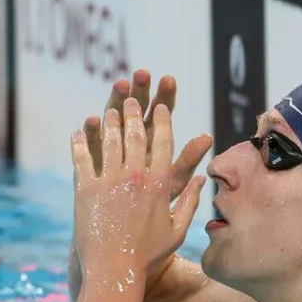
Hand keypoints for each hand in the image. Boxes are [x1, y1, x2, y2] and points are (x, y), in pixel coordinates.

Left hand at [71, 98, 205, 282]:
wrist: (114, 271)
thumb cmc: (148, 255)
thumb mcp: (177, 230)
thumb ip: (191, 202)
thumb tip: (204, 180)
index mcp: (159, 184)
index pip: (163, 143)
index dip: (162, 122)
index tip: (160, 109)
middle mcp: (135, 177)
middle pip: (135, 135)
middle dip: (134, 114)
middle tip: (131, 100)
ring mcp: (108, 181)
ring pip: (110, 141)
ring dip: (110, 122)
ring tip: (110, 110)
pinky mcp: (85, 190)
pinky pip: (82, 158)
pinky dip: (80, 143)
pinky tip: (78, 132)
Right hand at [83, 70, 210, 200]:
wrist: (128, 227)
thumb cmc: (155, 205)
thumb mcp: (174, 180)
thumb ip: (188, 159)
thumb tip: (209, 137)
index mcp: (155, 139)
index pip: (162, 111)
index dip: (165, 95)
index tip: (169, 79)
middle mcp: (132, 136)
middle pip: (137, 108)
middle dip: (140, 90)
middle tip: (142, 74)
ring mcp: (111, 143)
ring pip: (114, 117)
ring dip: (116, 101)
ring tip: (120, 86)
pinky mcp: (93, 157)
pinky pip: (92, 143)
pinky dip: (92, 132)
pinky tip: (92, 121)